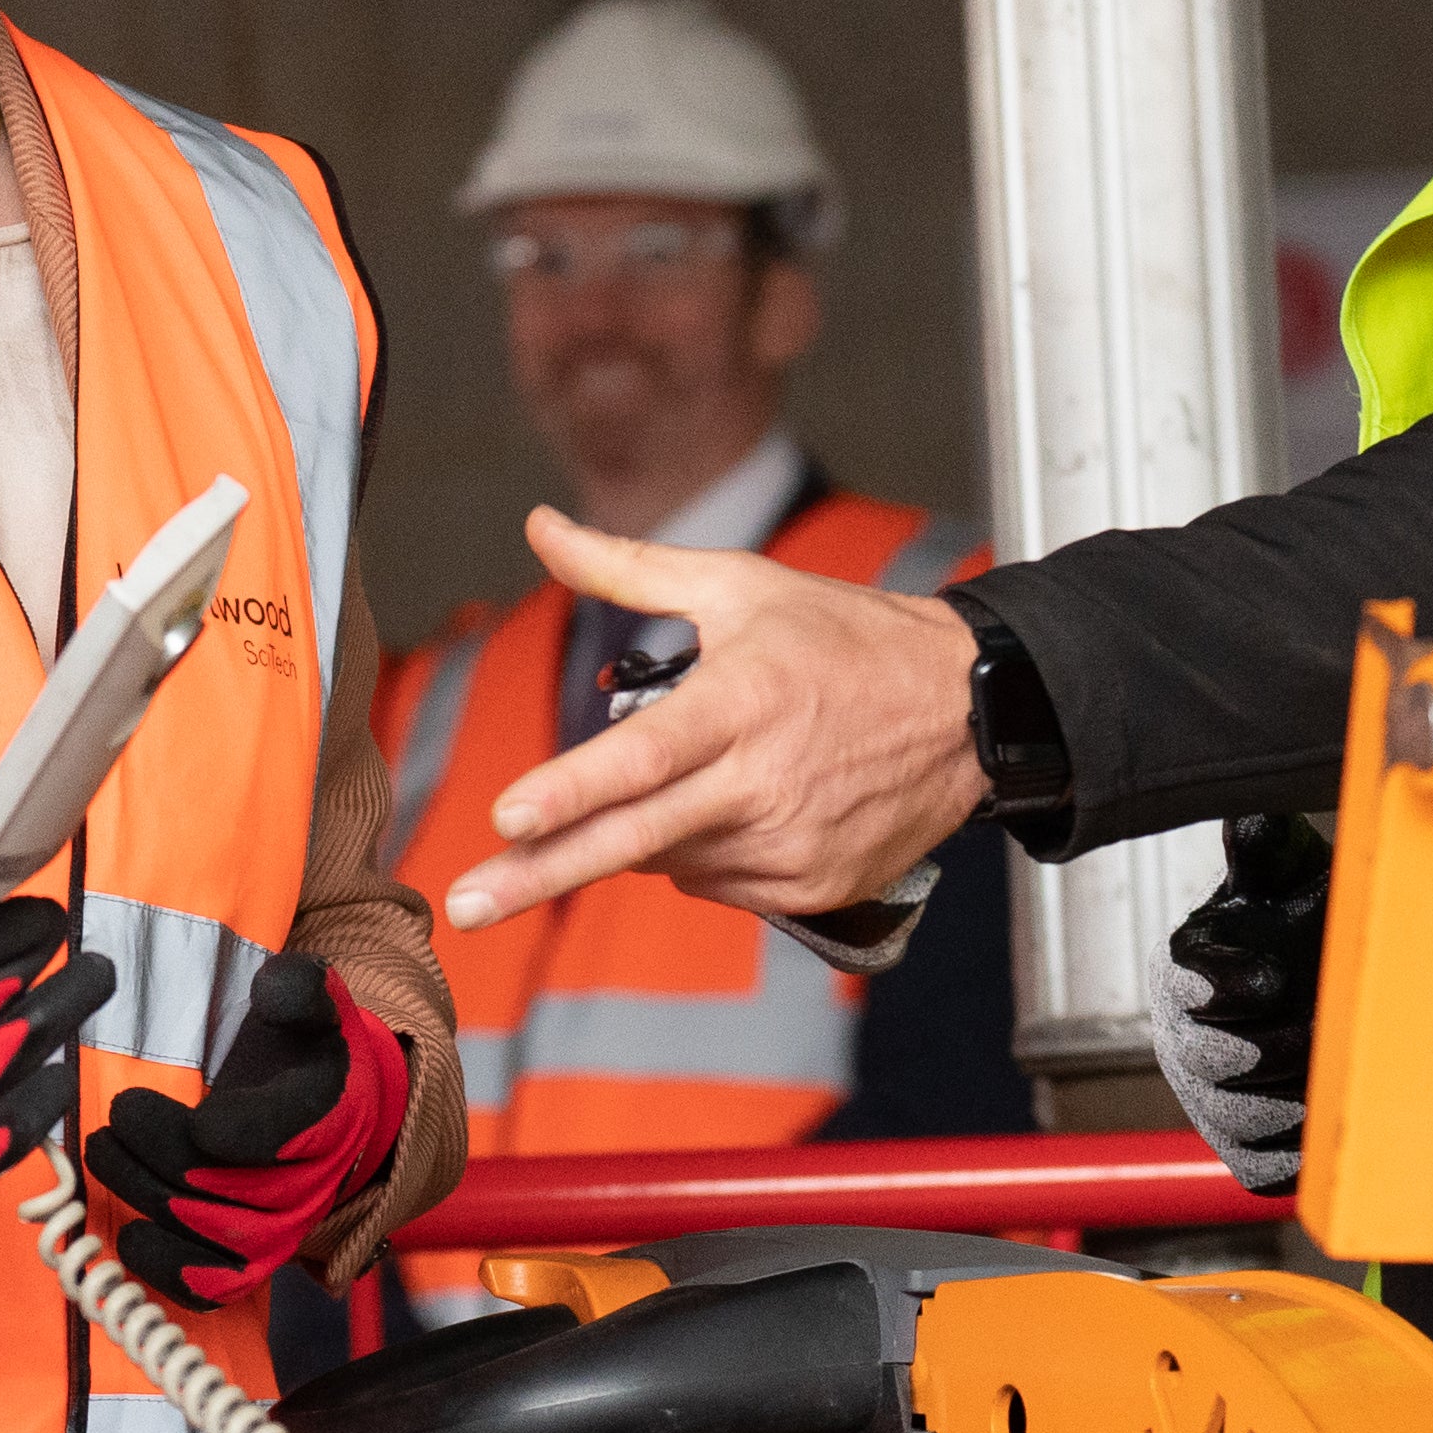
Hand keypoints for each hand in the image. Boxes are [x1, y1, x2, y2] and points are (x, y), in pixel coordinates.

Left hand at [87, 954, 407, 1308]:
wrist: (329, 1113)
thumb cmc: (304, 1053)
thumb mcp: (315, 1004)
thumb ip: (300, 987)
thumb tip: (274, 989)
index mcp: (327, 1116)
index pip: (268, 1137)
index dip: (200, 1129)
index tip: (139, 1100)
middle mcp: (310, 1184)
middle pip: (218, 1186)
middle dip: (148, 1152)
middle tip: (109, 1119)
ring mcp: (281, 1233)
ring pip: (203, 1233)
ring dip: (139, 1194)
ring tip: (102, 1152)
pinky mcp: (252, 1265)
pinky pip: (210, 1288)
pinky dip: (163, 1268)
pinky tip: (128, 1232)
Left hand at [444, 510, 988, 924]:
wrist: (968, 709)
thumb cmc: (846, 638)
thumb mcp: (738, 584)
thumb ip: (627, 567)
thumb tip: (539, 526)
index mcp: (743, 701)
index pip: (644, 756)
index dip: (574, 790)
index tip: (508, 818)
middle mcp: (766, 783)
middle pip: (634, 838)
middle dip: (539, 875)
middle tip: (463, 906)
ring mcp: (793, 845)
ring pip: (667, 858)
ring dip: (648, 830)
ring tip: (711, 770)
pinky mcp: (815, 886)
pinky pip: (715, 883)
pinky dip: (700, 852)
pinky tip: (742, 804)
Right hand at [1153, 812, 1328, 1194]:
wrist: (1316, 988)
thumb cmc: (1300, 922)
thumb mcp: (1286, 873)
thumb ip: (1264, 847)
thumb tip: (1250, 821)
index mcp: (1183, 968)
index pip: (1188, 987)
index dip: (1230, 987)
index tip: (1274, 977)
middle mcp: (1180, 1039)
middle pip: (1219, 1064)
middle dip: (1284, 1047)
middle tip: (1328, 1027)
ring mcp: (1206, 1101)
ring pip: (1242, 1122)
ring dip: (1300, 1100)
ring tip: (1338, 1070)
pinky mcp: (1239, 1152)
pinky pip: (1264, 1171)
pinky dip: (1301, 1153)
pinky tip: (1331, 1116)